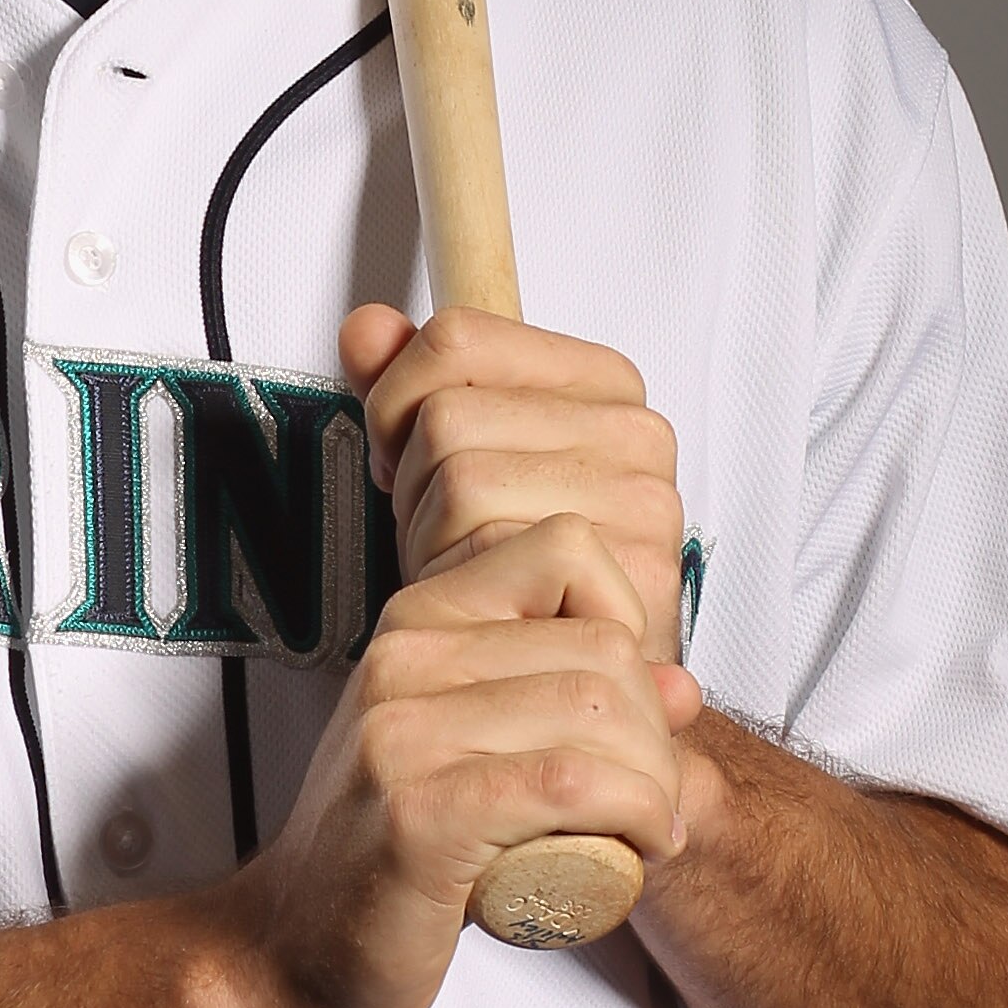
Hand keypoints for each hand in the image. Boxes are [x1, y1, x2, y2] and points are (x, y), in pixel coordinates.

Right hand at [226, 516, 703, 1007]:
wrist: (294, 952)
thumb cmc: (396, 857)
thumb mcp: (482, 755)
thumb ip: (571, 709)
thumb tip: (682, 683)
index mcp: (418, 622)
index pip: (568, 550)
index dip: (628, 622)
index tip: (627, 709)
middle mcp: (403, 658)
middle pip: (603, 649)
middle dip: (657, 731)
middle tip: (651, 799)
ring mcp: (402, 732)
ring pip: (599, 713)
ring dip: (656, 782)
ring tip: (647, 830)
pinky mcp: (420, 813)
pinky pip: (572, 783)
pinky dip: (636, 813)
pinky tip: (640, 846)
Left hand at [342, 304, 689, 661]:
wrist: (574, 679)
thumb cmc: (521, 575)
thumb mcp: (450, 462)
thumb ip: (408, 386)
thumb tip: (367, 329)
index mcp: (603, 384)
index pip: (457, 339)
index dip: (400, 400)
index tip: (409, 452)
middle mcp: (635, 431)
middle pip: (448, 414)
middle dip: (416, 485)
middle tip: (446, 534)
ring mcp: (639, 497)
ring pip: (460, 476)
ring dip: (435, 539)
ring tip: (470, 568)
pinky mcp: (626, 566)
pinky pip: (490, 545)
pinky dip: (460, 579)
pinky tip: (486, 601)